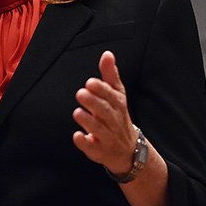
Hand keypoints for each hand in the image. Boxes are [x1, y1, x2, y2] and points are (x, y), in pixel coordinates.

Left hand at [72, 50, 137, 174]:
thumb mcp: (117, 94)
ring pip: (99, 129)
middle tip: (80, 93)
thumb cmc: (118, 115)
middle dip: (94, 103)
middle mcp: (114, 121)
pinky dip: (85, 143)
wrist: (128, 150)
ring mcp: (107, 137)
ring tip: (77, 112)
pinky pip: (92, 148)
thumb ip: (110, 75)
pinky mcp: (99, 151)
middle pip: (105, 112)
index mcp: (118, 105)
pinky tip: (77, 136)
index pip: (111, 96)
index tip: (90, 82)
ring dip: (88, 121)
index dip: (101, 89)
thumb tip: (107, 54)